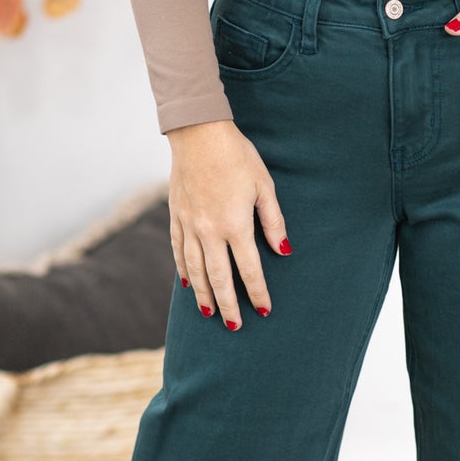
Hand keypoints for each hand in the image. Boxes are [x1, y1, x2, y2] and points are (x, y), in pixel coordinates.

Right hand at [164, 118, 291, 328]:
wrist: (198, 134)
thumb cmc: (237, 157)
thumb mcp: (264, 186)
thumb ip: (273, 221)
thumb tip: (284, 250)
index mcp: (235, 225)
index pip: (249, 269)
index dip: (258, 292)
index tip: (264, 310)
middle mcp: (209, 231)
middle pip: (219, 278)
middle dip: (228, 305)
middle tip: (234, 326)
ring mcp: (189, 225)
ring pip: (195, 270)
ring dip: (203, 294)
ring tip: (209, 313)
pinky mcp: (176, 216)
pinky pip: (178, 251)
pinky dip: (183, 271)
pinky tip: (187, 284)